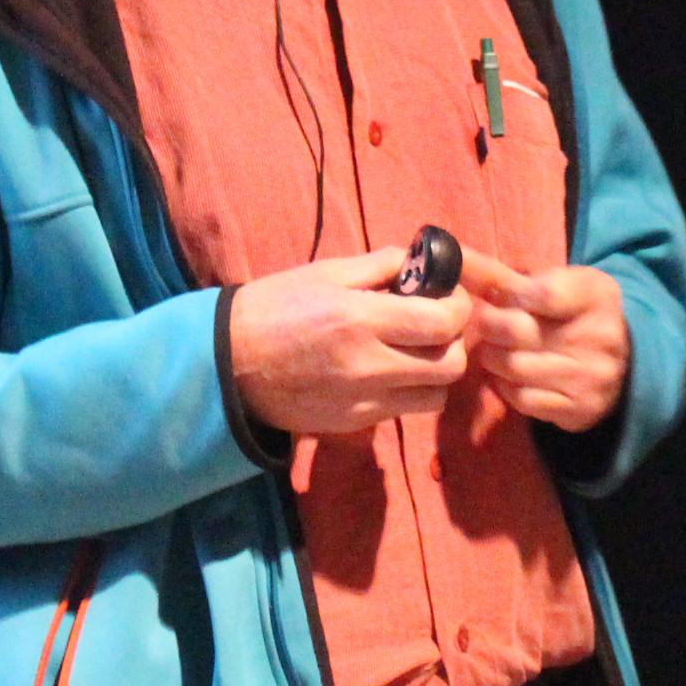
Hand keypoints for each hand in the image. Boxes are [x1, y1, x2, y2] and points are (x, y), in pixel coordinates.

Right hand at [230, 248, 478, 437]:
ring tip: (416, 352)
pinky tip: (390, 372)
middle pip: (451, 365)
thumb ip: (383, 265)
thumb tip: (427, 262)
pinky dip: (410, 392)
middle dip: (454, 342)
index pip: (443, 322)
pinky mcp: (354, 424)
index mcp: (361, 318)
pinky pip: (405, 411)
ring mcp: (363, 401)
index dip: (457, 307)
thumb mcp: (327, 272)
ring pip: (436, 396)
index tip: (447, 297)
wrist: (228, 362)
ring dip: (437, 373)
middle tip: (435, 326)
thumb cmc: (276, 306)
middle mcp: (369, 365)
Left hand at [460, 253, 629, 431]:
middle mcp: (601, 337)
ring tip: (494, 348)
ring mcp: (592, 377)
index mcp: (597, 295)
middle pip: (517, 330)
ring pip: (513, 367)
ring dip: (491, 357)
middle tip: (487, 325)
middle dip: (490, 326)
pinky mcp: (580, 410)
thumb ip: (498, 273)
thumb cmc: (572, 315)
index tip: (498, 296)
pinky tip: (506, 375)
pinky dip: (502, 386)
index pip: (542, 293)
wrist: (623, 365)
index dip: (507, 295)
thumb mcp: (549, 283)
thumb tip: (450, 254)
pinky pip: (521, 400)